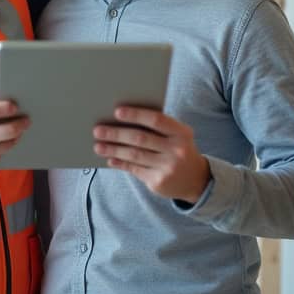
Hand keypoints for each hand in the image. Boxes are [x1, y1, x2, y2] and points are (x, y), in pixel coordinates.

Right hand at [0, 101, 29, 178]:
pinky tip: (1, 146)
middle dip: (20, 124)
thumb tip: (11, 109)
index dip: (7, 108)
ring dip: (15, 138)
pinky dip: (4, 151)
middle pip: (7, 130)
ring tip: (16, 133)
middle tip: (26, 121)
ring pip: (9, 144)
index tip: (16, 107)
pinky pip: (3, 156)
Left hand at [93, 105, 210, 202]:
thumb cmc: (179, 149)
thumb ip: (157, 127)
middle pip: (140, 139)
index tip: (117, 111)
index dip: (136, 115)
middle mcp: (177, 150)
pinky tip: (110, 158)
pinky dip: (120, 163)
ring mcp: (168, 167)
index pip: (156, 120)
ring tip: (98, 145)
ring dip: (113, 149)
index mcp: (181, 133)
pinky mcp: (158, 182)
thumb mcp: (177, 136)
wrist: (196, 180)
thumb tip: (122, 119)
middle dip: (116, 134)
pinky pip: (134, 169)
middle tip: (97, 130)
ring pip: (134, 155)